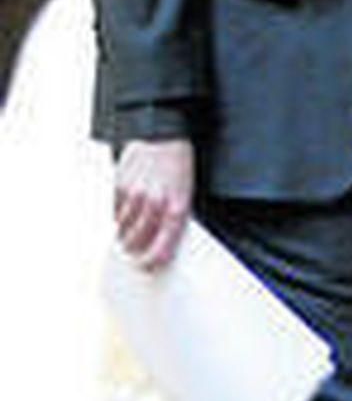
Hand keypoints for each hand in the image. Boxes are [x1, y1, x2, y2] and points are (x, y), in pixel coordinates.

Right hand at [113, 139, 194, 269]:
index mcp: (177, 208)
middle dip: (135, 249)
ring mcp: (135, 195)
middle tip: (134, 250)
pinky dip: (120, 214)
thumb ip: (174, 216)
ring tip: (130, 229)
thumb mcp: (186, 192)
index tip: (147, 267)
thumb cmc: (179, 164)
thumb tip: (162, 241)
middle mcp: (156, 203)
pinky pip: (115, 211)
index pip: (162, 248)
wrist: (163, 134)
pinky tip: (127, 209)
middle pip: (137, 241)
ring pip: (123, 228)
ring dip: (126, 232)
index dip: (152, 262)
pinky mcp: (120, 185)